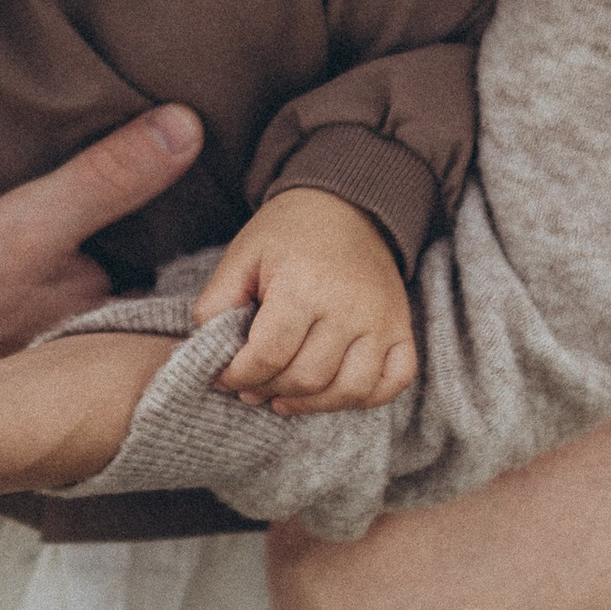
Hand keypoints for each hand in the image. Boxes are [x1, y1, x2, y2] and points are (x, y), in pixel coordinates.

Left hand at [194, 190, 415, 413]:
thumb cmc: (287, 234)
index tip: (224, 378)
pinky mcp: (402, 328)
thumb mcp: (241, 256)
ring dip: (311, 404)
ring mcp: (382, 320)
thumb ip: (216, 304)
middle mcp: (349, 307)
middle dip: (268, 390)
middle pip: (306, 378)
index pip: (268, 355)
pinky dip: (364, 398)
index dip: (239, 376)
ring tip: (283, 398)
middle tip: (249, 387)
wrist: (345, 205)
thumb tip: (208, 354)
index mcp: (304, 285)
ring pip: (348, 391)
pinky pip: (393, 382)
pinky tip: (332, 392)